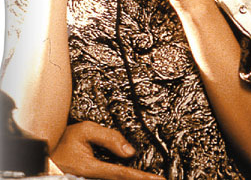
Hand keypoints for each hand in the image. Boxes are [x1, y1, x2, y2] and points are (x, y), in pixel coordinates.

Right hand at [50, 121, 164, 179]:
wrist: (44, 155)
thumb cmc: (62, 142)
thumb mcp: (85, 131)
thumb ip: (109, 138)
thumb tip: (129, 150)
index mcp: (91, 168)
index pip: (123, 174)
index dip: (142, 177)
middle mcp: (91, 179)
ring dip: (132, 179)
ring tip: (150, 178)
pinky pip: (109, 179)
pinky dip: (123, 178)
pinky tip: (133, 175)